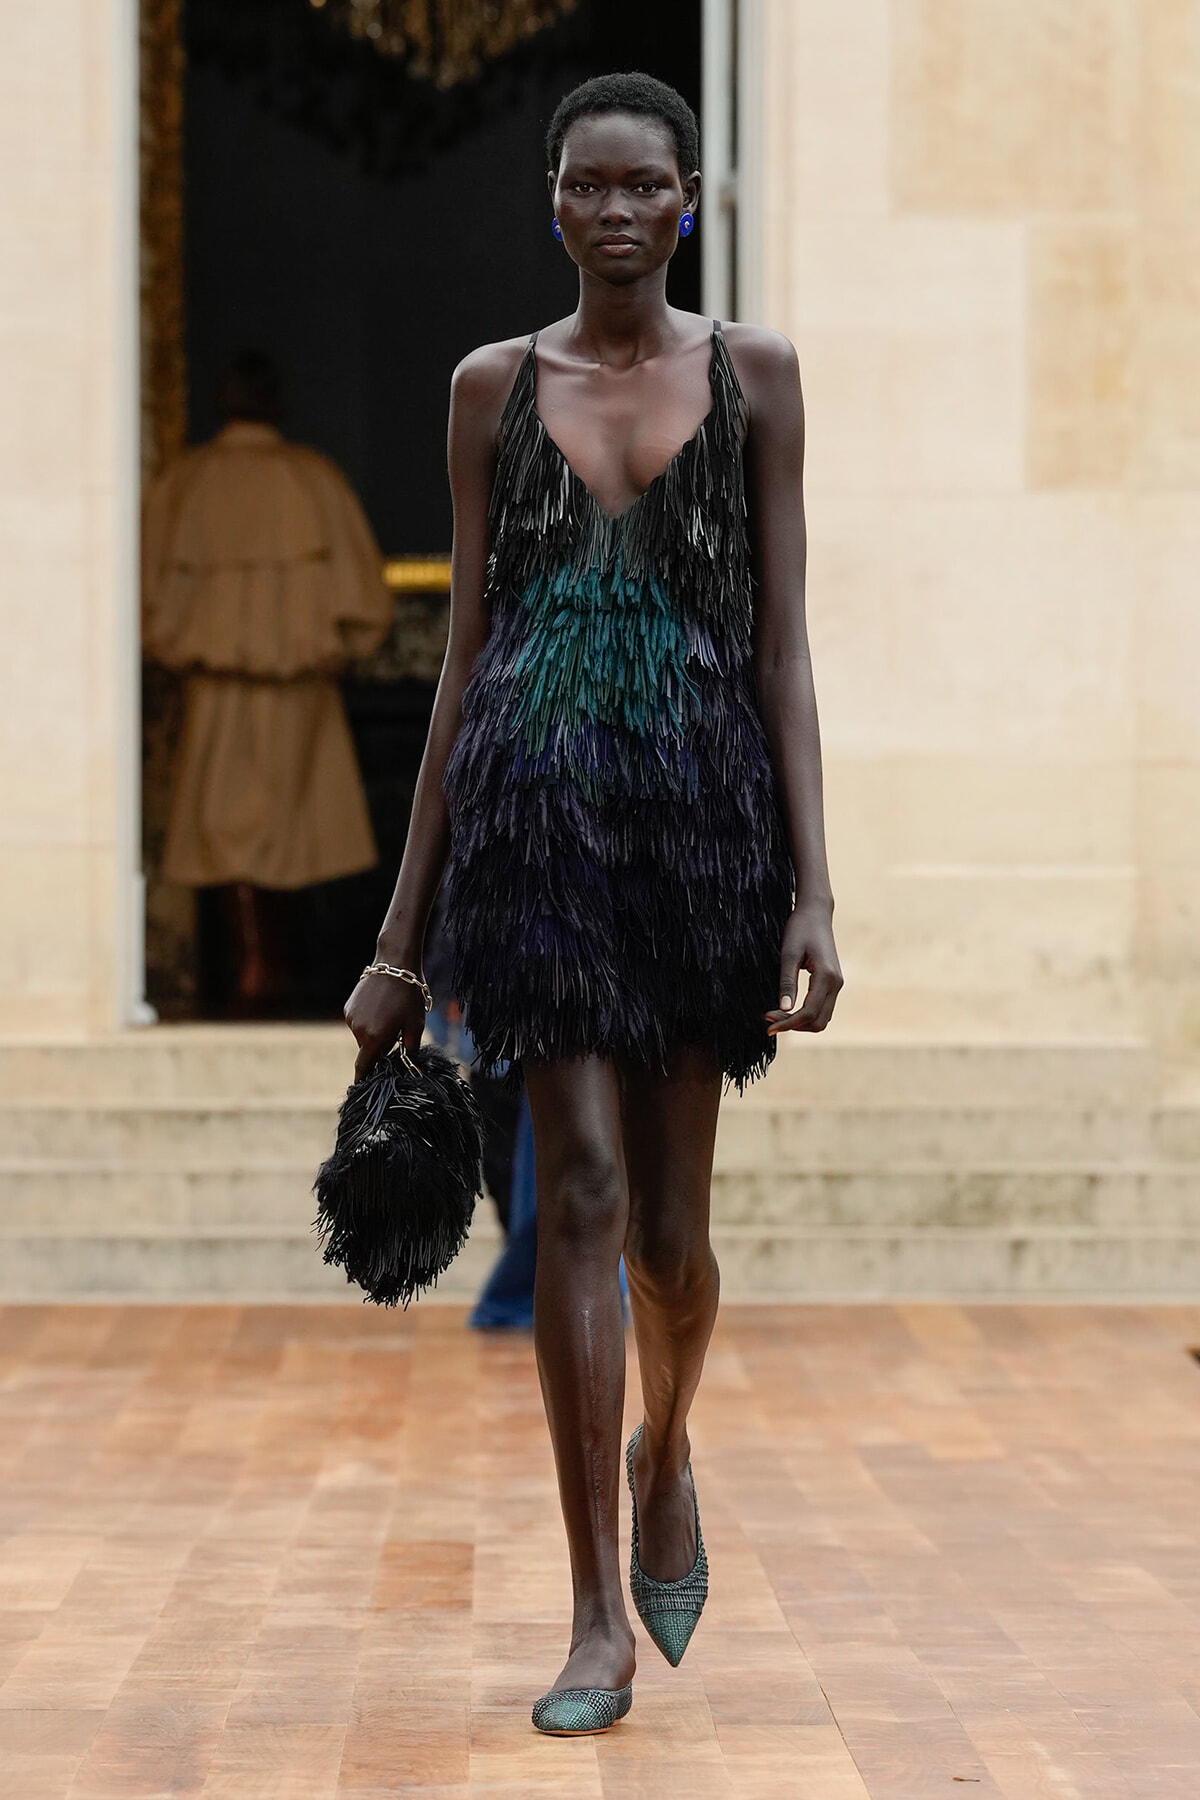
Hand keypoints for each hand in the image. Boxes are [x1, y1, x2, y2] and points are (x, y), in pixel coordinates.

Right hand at [344, 970, 426, 1080]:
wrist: (394, 964)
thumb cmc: (409, 996)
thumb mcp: (415, 1025)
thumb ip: (410, 1049)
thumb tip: (410, 1066)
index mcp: (375, 1038)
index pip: (364, 1066)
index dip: (363, 1078)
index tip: (361, 1087)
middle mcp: (358, 1030)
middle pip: (367, 1049)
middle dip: (379, 1047)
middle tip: (396, 1034)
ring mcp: (351, 1018)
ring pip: (362, 1035)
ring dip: (373, 1032)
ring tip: (389, 1015)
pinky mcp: (348, 1006)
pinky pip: (358, 1021)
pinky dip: (367, 1020)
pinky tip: (380, 1006)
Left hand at [765, 900, 842, 1035]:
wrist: (815, 913)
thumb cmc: (800, 929)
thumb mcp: (788, 954)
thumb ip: (787, 982)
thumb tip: (783, 1009)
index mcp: (827, 977)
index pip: (808, 1013)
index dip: (787, 1023)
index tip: (768, 1024)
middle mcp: (836, 984)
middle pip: (817, 1022)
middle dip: (793, 1025)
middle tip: (769, 1018)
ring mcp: (837, 984)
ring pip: (822, 1018)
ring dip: (800, 1022)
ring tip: (777, 1015)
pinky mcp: (833, 983)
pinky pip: (822, 1009)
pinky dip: (807, 1015)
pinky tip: (789, 1009)